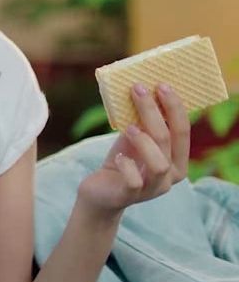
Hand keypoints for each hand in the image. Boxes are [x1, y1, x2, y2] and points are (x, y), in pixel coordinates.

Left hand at [77, 83, 189, 213]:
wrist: (100, 192)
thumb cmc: (122, 161)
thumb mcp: (134, 140)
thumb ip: (143, 123)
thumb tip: (144, 90)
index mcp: (178, 160)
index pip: (182, 131)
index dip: (174, 107)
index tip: (161, 85)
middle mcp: (171, 176)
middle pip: (168, 140)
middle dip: (154, 112)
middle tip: (139, 90)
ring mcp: (153, 188)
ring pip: (159, 164)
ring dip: (144, 141)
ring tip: (128, 127)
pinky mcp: (130, 196)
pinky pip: (134, 181)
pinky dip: (126, 165)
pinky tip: (118, 158)